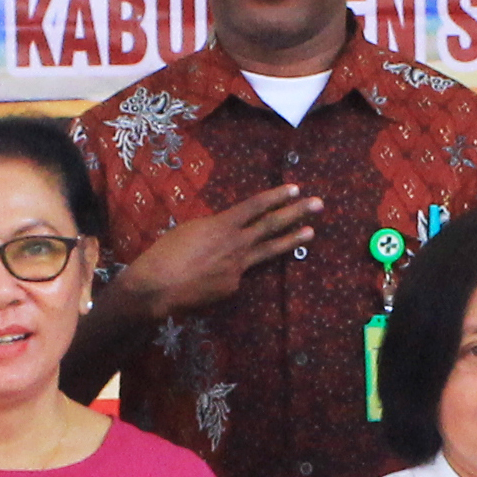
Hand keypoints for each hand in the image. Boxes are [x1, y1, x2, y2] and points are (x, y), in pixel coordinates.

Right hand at [114, 184, 319, 317]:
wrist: (158, 287)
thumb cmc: (165, 254)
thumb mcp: (189, 230)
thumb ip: (213, 228)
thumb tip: (226, 231)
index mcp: (222, 225)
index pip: (255, 206)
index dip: (276, 196)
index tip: (295, 188)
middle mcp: (236, 244)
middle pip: (271, 225)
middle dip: (296, 213)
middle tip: (318, 204)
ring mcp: (238, 267)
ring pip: (268, 251)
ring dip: (292, 240)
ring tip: (311, 232)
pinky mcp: (232, 287)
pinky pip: (238, 275)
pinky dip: (233, 271)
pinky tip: (215, 275)